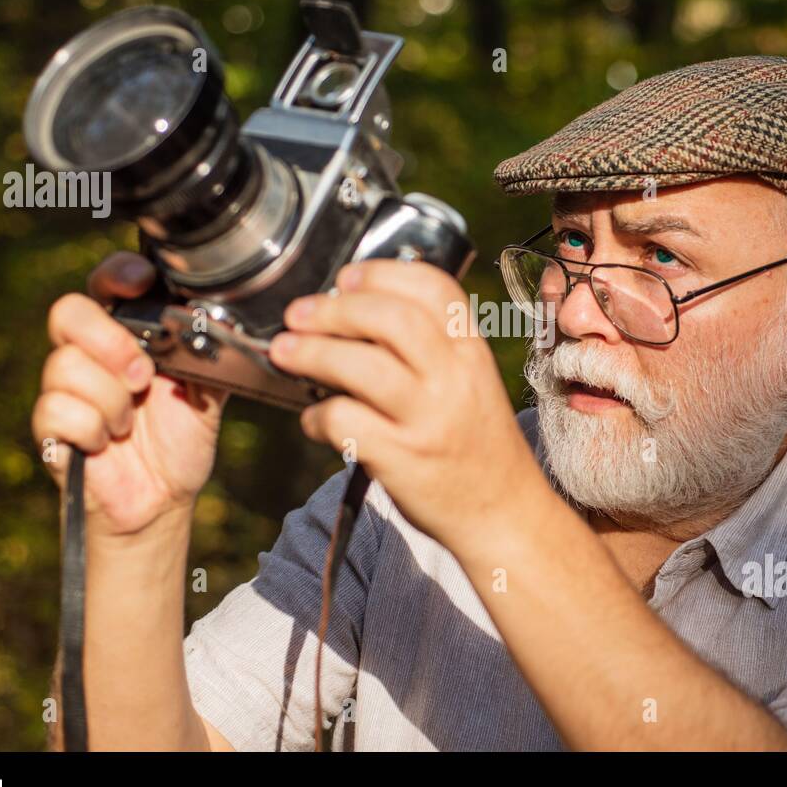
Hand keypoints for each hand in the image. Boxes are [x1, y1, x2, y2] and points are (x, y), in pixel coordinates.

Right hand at [31, 252, 226, 534]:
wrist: (163, 497)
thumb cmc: (180, 440)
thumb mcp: (208, 392)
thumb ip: (209, 353)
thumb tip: (219, 321)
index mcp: (127, 334)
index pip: (107, 284)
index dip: (118, 275)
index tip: (142, 282)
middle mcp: (90, 353)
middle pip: (68, 312)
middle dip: (111, 343)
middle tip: (143, 376)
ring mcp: (65, 387)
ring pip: (65, 365)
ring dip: (111, 401)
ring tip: (130, 424)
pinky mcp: (49, 425)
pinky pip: (57, 410)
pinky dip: (93, 430)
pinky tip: (108, 443)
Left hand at [267, 260, 550, 553]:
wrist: (503, 512)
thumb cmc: (475, 442)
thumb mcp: (470, 380)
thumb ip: (430, 344)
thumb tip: (351, 310)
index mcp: (471, 351)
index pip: (433, 288)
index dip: (382, 273)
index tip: (346, 276)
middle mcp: (454, 378)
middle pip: (391, 319)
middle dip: (334, 309)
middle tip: (298, 313)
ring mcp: (429, 419)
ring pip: (362, 367)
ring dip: (312, 353)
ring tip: (284, 351)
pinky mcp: (403, 459)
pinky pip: (345, 422)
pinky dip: (317, 416)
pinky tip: (315, 420)